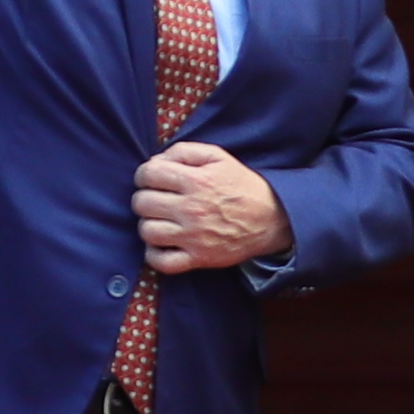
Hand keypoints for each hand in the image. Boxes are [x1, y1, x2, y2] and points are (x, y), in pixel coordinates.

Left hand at [133, 140, 287, 275]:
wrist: (271, 218)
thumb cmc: (240, 186)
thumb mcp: (217, 157)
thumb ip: (184, 151)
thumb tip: (155, 160)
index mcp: (195, 180)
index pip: (148, 174)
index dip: (144, 174)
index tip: (152, 179)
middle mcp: (191, 208)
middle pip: (142, 203)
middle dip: (145, 198)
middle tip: (157, 199)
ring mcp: (193, 236)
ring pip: (146, 231)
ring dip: (149, 224)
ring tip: (160, 220)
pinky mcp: (197, 258)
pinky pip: (161, 262)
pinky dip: (154, 254)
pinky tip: (162, 244)